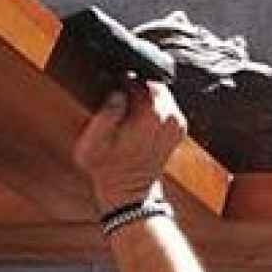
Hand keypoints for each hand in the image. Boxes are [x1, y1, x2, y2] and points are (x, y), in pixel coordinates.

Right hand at [72, 81, 188, 212]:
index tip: (112, 84)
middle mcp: (171, 117)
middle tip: (118, 98)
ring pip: (161, 93)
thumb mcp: (93, 141)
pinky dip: (152, 107)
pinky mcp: (178, 129)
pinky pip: (166, 106)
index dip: (124, 78)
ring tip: (126, 111)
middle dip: (136, 85)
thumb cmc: (108, 169)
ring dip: (144, 96)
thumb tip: (118, 92)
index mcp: (152, 115)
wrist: (128, 193)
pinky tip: (136, 119)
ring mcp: (178, 124)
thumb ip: (106, 112)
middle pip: (154, 83)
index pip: (141, 78)